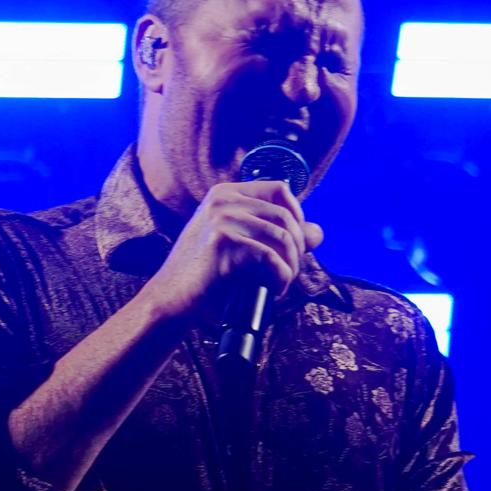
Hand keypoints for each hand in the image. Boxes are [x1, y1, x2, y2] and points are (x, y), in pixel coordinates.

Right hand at [140, 180, 323, 323]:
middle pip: (285, 215)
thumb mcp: (241, 248)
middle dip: (297, 249)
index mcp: (225, 194)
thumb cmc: (205, 278)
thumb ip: (277, 236)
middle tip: (289, 273)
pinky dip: (280, 278)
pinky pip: (270, 257)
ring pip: (282, 237)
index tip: (296, 242)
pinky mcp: (222, 242)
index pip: (279, 189)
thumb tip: (318, 233)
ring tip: (281, 284)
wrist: (171, 301)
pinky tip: (273, 291)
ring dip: (291, 266)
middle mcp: (223, 200)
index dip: (298, 215)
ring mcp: (221, 218)